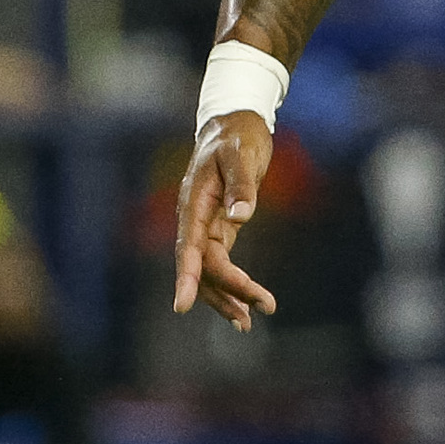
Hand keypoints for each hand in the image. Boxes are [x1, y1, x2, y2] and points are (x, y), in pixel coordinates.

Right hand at [169, 111, 277, 329]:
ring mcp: (205, 225)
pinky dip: (231, 284)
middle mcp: (195, 219)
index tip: (181, 306)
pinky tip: (245, 305)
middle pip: (204, 265)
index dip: (187, 276)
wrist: (234, 122)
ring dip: (228, 296)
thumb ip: (241, 185)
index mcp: (194, 202)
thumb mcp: (241, 154)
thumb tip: (240, 216)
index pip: (188, 246)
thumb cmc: (236, 136)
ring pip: (210, 271)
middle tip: (262, 307)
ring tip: (249, 321)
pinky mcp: (219, 228)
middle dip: (228, 290)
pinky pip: (219, 264)